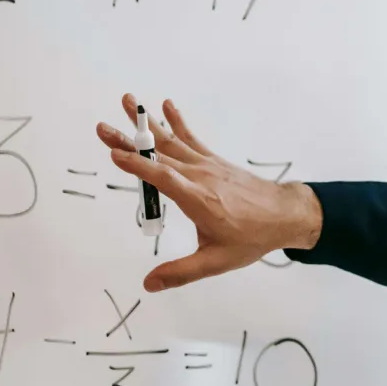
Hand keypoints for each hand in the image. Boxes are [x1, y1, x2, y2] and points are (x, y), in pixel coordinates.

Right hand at [97, 94, 322, 292]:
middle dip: (130, 142)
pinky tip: (166, 106)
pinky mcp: (213, 162)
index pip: (163, 179)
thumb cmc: (252, 238)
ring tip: (127, 101)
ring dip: (147, 124)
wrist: (285, 216)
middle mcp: (200, 177)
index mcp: (198, 199)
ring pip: (172, 142)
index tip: (114, 154)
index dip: (139, 166)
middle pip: (159, 157)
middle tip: (101, 128)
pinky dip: (178, 123)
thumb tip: (148, 284)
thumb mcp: (217, 261)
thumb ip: (182, 273)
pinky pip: (191, 139)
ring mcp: (207, 166)